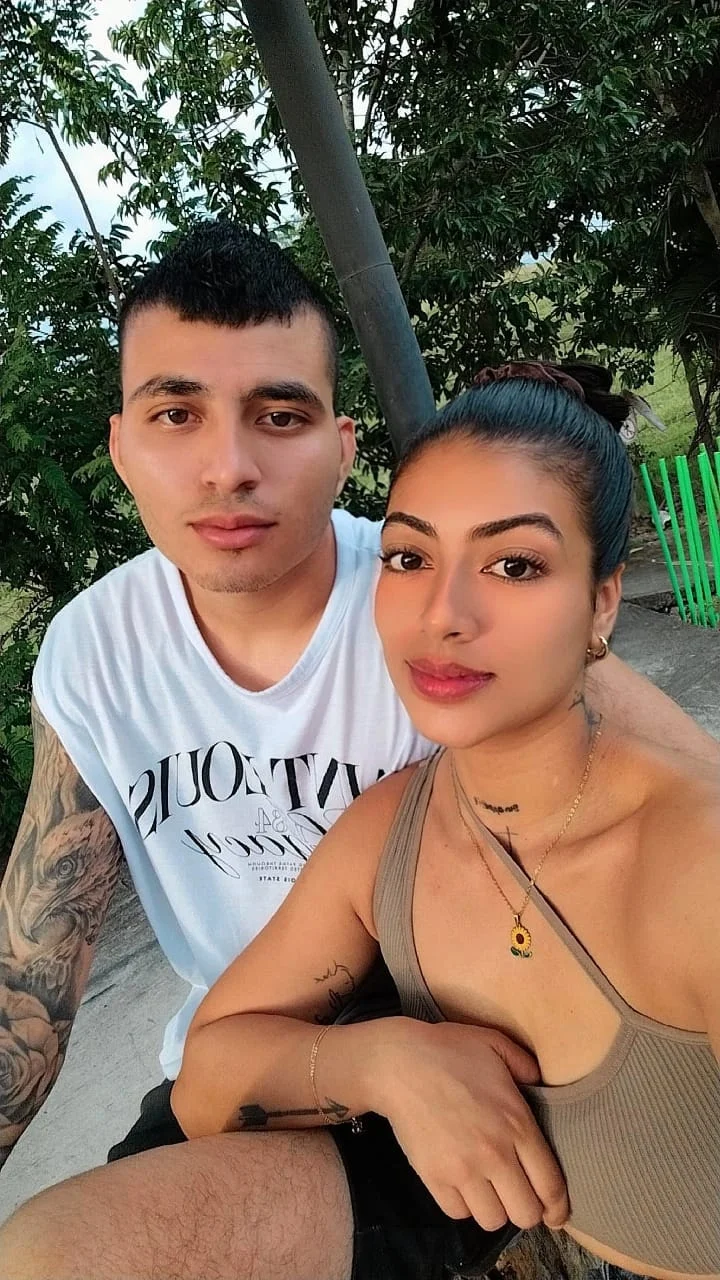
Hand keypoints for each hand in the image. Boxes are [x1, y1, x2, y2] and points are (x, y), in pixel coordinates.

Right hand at [371, 1019, 568, 1231]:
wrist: (397, 1063)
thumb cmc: (448, 1050)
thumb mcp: (495, 1045)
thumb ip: (526, 1065)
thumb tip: (541, 1083)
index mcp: (517, 1124)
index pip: (550, 1186)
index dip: (557, 1207)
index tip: (555, 1212)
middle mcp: (494, 1154)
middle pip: (526, 1214)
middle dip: (527, 1210)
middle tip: (518, 1196)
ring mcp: (462, 1170)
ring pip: (492, 1221)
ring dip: (494, 1209)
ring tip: (488, 1190)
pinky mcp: (433, 1177)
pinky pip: (458, 1213)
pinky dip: (463, 1205)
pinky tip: (462, 1184)